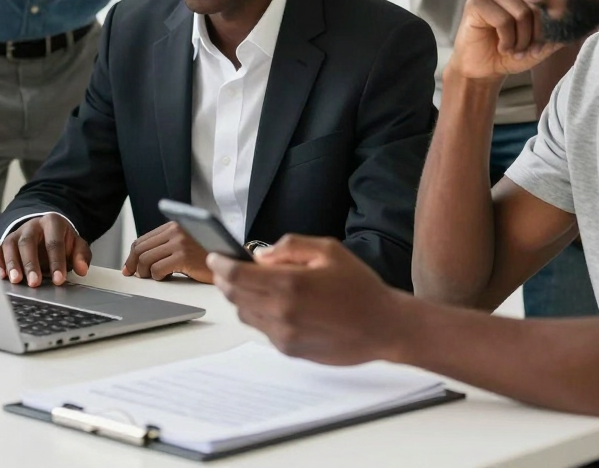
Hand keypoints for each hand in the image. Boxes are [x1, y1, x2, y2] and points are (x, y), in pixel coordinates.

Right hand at [0, 213, 91, 286]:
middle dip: (31, 263)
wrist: (46, 230)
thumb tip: (82, 269)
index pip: (54, 242)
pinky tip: (1, 276)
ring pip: (10, 245)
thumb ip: (81, 255)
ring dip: (12, 264)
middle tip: (34, 283)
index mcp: (52, 223)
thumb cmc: (61, 240)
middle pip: (28, 242)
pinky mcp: (4, 243)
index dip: (57, 261)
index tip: (59, 279)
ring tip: (16, 281)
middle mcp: (32, 226)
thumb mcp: (76, 244)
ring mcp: (16, 233)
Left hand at [123, 222, 212, 282]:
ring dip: (144, 273)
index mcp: (173, 226)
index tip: (129, 267)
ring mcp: (179, 242)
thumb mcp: (184, 244)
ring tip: (152, 277)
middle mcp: (175, 230)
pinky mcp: (183, 256)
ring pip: (146, 259)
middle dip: (133, 265)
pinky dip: (156, 277)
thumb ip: (166, 245)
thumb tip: (138, 260)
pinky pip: (157, 269)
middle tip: (135, 276)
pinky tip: (165, 278)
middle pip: (140, 249)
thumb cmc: (206, 255)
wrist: (230, 260)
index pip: (142, 239)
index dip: (132, 255)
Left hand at [209, 234, 403, 364]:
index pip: (237, 275)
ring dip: (241, 297)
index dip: (221, 264)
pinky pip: (262, 329)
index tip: (215, 254)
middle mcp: (282, 312)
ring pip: (245, 314)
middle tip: (226, 267)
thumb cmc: (358, 285)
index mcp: (290, 284)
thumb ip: (290, 247)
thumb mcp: (328, 250)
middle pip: (234, 295)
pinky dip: (259, 313)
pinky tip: (273, 303)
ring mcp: (284, 335)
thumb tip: (260, 255)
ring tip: (250, 283)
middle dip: (226, 279)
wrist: (383, 327)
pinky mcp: (290, 350)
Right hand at [448, 0, 562, 81]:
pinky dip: (507, 41)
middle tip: (529, 49)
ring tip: (515, 50)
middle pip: (536, 1)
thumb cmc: (514, 51)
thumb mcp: (544, 40)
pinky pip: (503, 20)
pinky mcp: (475, 2)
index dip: (551, 19)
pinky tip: (502, 47)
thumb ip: (556, 22)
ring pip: (521, 12)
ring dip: (522, 40)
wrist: (485, 69)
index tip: (545, 40)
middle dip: (537, 32)